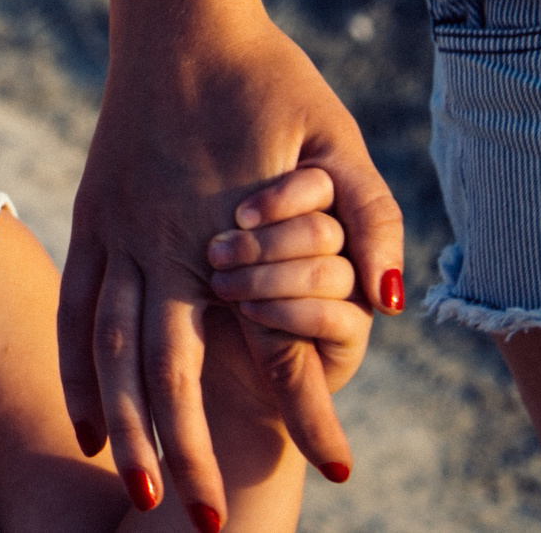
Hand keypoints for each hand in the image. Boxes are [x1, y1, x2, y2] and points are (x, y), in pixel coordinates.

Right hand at [58, 5, 402, 520]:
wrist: (179, 11)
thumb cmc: (272, 76)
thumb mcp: (341, 141)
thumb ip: (373, 221)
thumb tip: (392, 308)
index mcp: (227, 229)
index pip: (263, 344)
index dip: (299, 411)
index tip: (335, 474)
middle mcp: (163, 239)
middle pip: (166, 368)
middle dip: (186, 449)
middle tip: (204, 520)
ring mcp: (118, 226)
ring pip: (110, 347)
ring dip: (124, 425)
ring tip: (138, 488)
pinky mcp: (94, 213)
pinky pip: (76, 307)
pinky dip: (78, 371)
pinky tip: (89, 423)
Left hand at [208, 166, 371, 390]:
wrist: (194, 356)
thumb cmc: (191, 277)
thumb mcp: (202, 238)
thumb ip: (229, 209)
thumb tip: (244, 199)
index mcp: (308, 200)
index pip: (321, 184)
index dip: (283, 198)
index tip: (239, 216)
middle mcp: (339, 240)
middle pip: (324, 229)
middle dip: (265, 245)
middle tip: (216, 255)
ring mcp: (350, 287)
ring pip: (328, 271)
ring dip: (268, 280)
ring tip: (222, 285)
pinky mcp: (350, 334)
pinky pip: (334, 316)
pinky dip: (287, 312)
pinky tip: (250, 311)